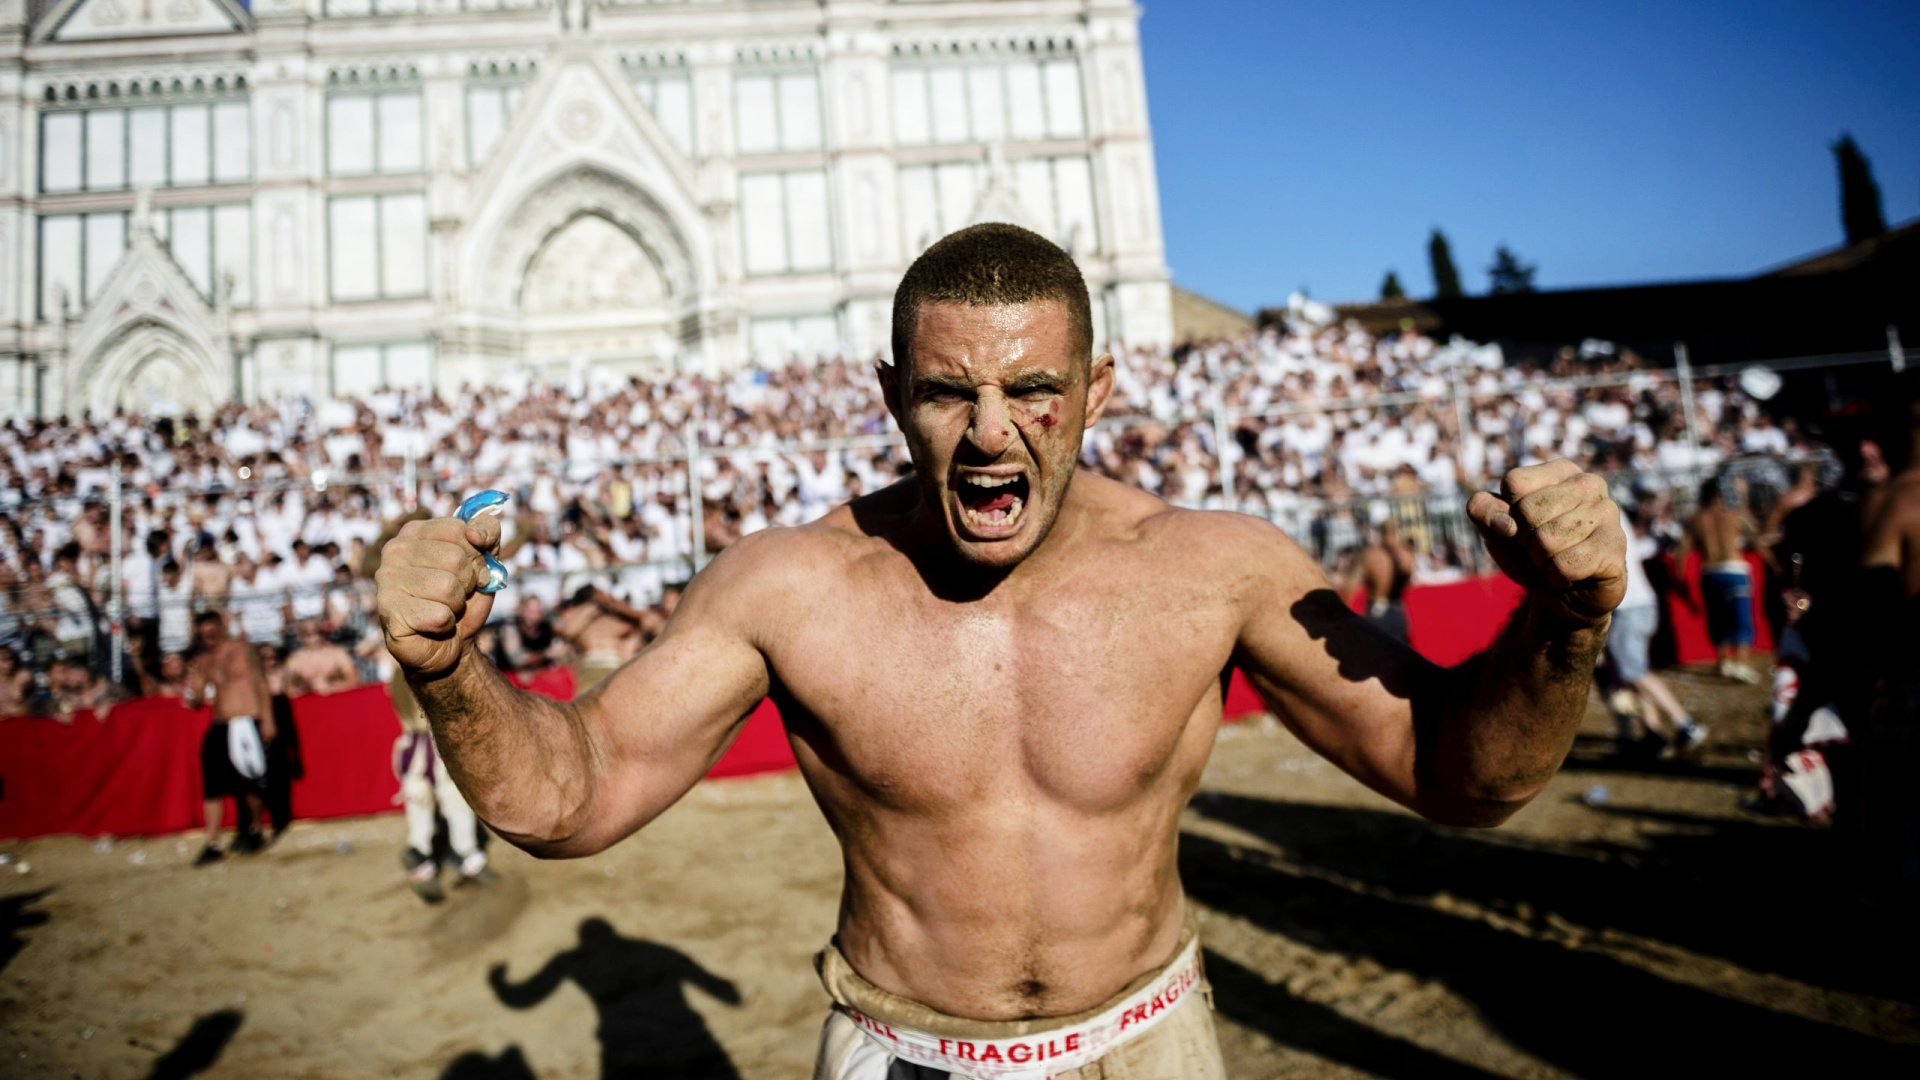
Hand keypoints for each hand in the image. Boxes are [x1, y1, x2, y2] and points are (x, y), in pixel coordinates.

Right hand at [375, 513, 502, 677]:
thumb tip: (477, 534)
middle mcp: (395, 550)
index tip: (470, 571)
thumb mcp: (485, 560)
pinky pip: (439, 615)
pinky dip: (446, 624)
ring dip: (456, 605)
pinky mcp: (388, 610)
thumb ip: (488, 533)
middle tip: (455, 595)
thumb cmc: (463, 599)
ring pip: (448, 587)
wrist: (449, 644)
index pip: (461, 530)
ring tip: (443, 609)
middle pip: (456, 559)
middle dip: (467, 583)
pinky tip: (432, 625)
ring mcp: (387, 579)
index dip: (477, 556)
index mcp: (416, 531)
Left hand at [1467, 460, 1625, 627]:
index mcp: (1561, 472)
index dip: (1508, 514)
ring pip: (1547, 540)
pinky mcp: (1616, 547)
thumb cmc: (1528, 554)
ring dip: (1541, 561)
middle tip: (1540, 549)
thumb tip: (1504, 523)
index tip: (1522, 527)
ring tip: (1556, 560)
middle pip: (1529, 511)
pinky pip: (1565, 565)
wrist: (1561, 597)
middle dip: (1525, 540)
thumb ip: (1483, 511)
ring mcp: (1608, 513)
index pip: (1514, 483)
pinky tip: (1571, 574)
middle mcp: (1590, 484)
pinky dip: (1557, 577)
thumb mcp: (1495, 529)